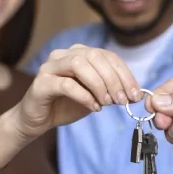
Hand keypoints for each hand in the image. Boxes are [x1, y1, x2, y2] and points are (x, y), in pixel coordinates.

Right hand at [15, 44, 140, 138]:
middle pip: (95, 57)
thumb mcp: (93, 96)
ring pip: (80, 65)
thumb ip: (109, 90)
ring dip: (99, 85)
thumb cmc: (65, 105)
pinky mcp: (41, 83)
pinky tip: (93, 107)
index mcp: (79, 53)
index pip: (107, 56)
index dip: (124, 74)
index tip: (135, 94)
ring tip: (107, 103)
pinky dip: (84, 96)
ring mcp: (50, 67)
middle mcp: (63, 55)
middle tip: (122, 100)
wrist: (37, 120)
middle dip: (113, 79)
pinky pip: (66, 85)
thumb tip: (131, 93)